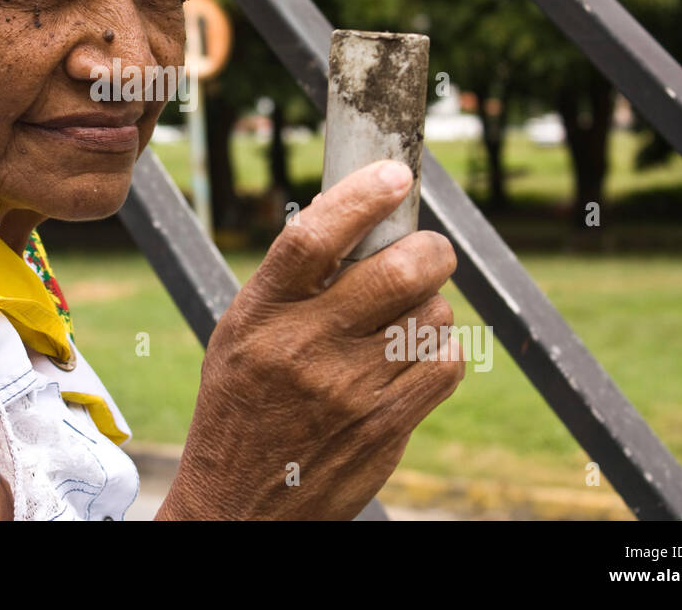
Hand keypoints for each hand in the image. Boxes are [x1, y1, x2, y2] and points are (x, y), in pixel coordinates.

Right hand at [156, 159, 462, 519]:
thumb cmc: (238, 409)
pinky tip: (413, 357)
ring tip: (406, 318)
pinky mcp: (385, 427)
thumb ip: (289, 286)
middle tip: (427, 250)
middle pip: (396, 271)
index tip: (394, 174)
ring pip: (432, 316)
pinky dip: (439, 352)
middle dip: (429, 250)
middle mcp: (303, 348)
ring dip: (431, 306)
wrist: (238, 506)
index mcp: (260, 315)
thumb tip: (349, 216)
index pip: (313, 237)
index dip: (361, 196)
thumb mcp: (239, 336)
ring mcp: (349, 390)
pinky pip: (443, 365)